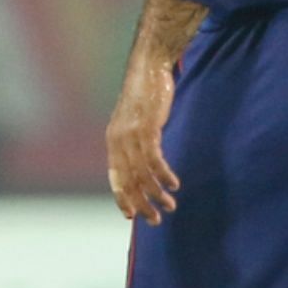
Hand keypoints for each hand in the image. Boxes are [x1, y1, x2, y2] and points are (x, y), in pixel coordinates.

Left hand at [105, 57, 180, 225]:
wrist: (149, 67)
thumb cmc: (145, 96)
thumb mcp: (134, 121)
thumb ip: (134, 141)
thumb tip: (142, 164)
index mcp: (113, 140)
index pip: (115, 177)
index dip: (122, 198)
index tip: (132, 216)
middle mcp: (118, 139)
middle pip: (128, 180)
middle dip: (141, 203)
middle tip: (155, 220)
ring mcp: (131, 133)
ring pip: (142, 173)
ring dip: (156, 193)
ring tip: (170, 205)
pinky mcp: (147, 126)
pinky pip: (154, 158)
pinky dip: (163, 175)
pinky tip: (174, 184)